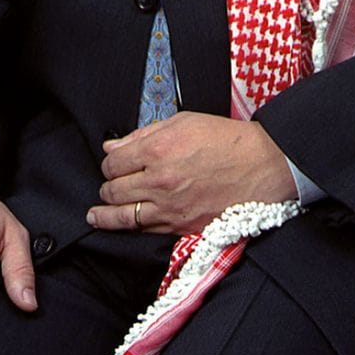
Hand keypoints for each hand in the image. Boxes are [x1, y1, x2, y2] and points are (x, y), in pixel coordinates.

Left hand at [87, 111, 295, 234]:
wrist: (260, 167)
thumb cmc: (224, 139)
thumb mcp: (183, 122)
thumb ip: (144, 134)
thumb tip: (113, 146)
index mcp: (157, 150)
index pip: (113, 163)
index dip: (108, 163)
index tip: (112, 163)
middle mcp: (159, 182)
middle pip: (114, 190)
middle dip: (106, 187)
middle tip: (107, 186)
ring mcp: (169, 208)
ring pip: (124, 217)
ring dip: (105, 215)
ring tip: (95, 216)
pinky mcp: (181, 227)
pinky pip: (146, 232)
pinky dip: (130, 229)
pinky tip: (123, 227)